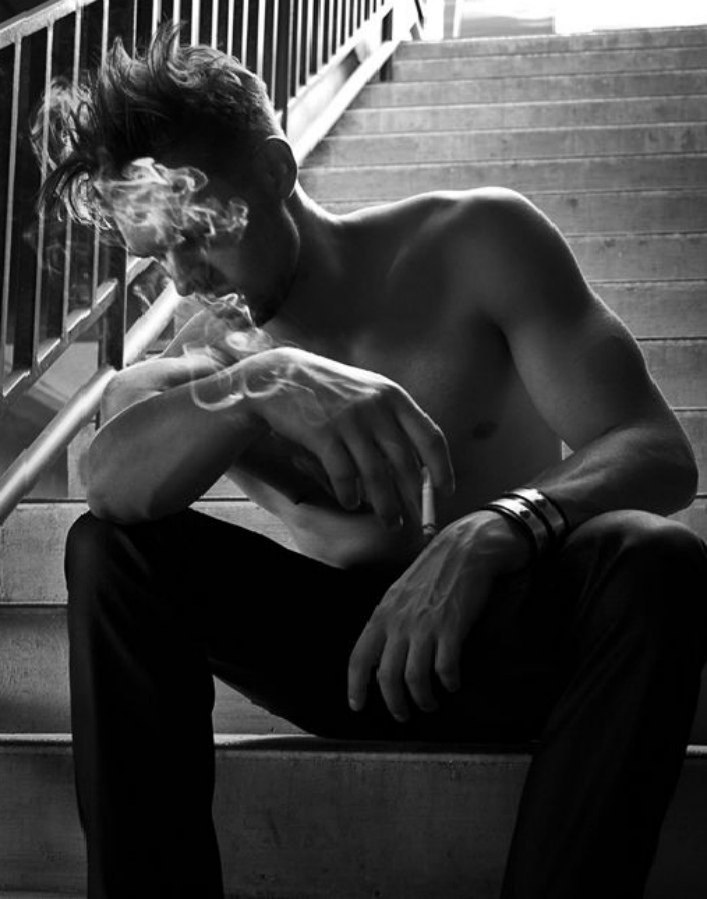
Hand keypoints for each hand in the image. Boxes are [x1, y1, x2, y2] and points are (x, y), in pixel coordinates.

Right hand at [236, 347, 454, 526]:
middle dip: (415, 498)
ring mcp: (350, 420)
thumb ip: (392, 420)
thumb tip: (418, 462)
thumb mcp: (369, 392)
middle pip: (406, 463)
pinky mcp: (323, 433)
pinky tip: (351, 503)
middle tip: (417, 520)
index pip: (430, 437)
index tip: (445, 492)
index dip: (442, 469)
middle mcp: (376, 407)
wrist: (280, 376)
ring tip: (391, 523)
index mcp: (394, 397)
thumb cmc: (329, 390)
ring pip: (377, 475)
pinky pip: (344, 474)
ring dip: (386, 505)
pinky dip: (350, 494)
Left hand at [347, 509, 531, 721]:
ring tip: (430, 704)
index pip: (359, 657)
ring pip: (414, 678)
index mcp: (382, 614)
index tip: (357, 706)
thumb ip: (390, 620)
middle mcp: (399, 622)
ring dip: (422, 699)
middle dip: (394, 703)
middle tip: (402, 715)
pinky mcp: (451, 627)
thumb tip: (383, 651)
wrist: (464, 550)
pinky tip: (452, 683)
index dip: (355, 686)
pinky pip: (445, 668)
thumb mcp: (399, 592)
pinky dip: (448, 682)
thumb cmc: (433, 571)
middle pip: (386, 677)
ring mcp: (424, 626)